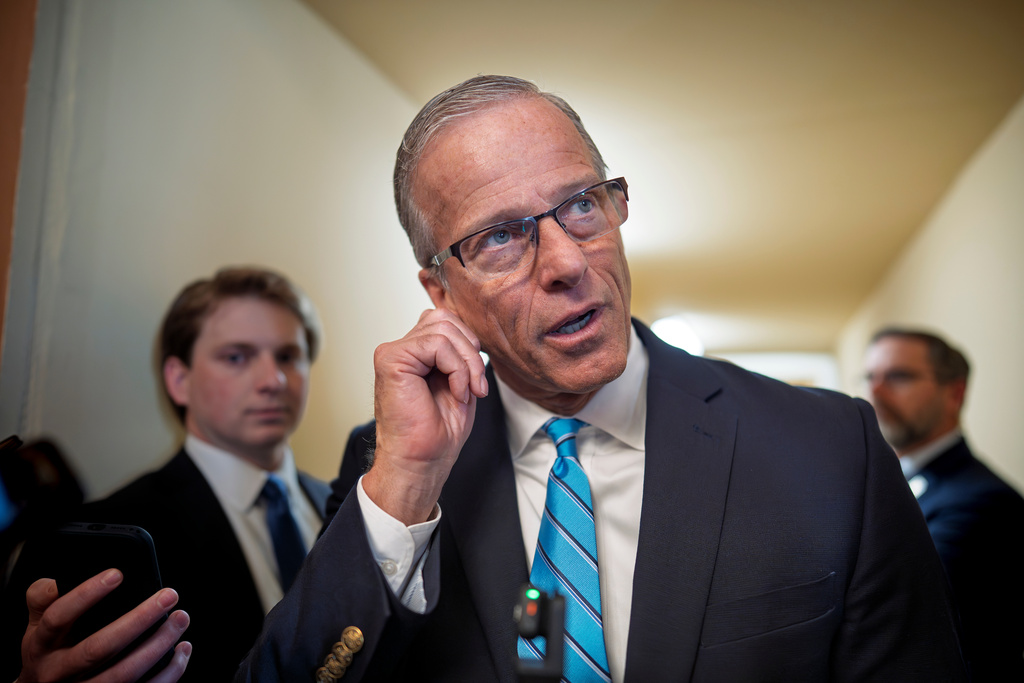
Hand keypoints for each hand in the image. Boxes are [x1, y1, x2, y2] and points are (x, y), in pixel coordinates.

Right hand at [18, 569, 190, 682]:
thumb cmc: (47, 652)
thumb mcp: (36, 625)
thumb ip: (43, 598)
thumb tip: (59, 579)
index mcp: (41, 646)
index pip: (58, 618)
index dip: (85, 595)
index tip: (116, 574)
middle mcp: (58, 672)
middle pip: (98, 648)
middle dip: (138, 620)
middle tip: (168, 596)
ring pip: (123, 674)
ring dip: (158, 645)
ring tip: (180, 619)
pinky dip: (168, 672)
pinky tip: (181, 650)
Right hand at [364, 308, 488, 523]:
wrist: (422, 461)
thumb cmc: (438, 432)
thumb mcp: (459, 382)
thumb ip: (460, 353)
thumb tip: (472, 334)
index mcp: (415, 353)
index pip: (447, 321)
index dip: (469, 345)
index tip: (477, 383)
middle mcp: (401, 348)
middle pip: (445, 319)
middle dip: (471, 351)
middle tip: (476, 387)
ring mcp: (393, 352)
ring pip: (444, 329)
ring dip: (467, 363)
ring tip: (465, 392)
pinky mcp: (391, 359)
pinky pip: (437, 345)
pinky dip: (457, 369)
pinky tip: (455, 392)